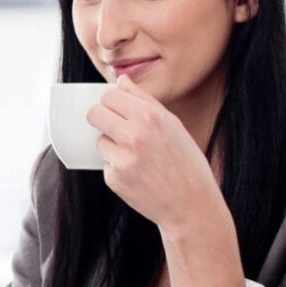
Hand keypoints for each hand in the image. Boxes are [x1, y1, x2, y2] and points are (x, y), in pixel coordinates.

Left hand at [85, 77, 225, 233]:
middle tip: (114, 127)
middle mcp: (133, 135)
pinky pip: (106, 164)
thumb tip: (120, 81)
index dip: (110, 102)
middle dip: (100, 118)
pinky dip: (117, 167)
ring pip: (99, 140)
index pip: (109, 96)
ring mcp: (122, 159)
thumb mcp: (173, 125)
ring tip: (137, 156)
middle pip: (94, 114)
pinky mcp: (114, 179)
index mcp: (149, 117)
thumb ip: (144, 100)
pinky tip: (138, 174)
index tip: (115, 108)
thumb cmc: (186, 162)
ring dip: (111, 145)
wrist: (191, 206)